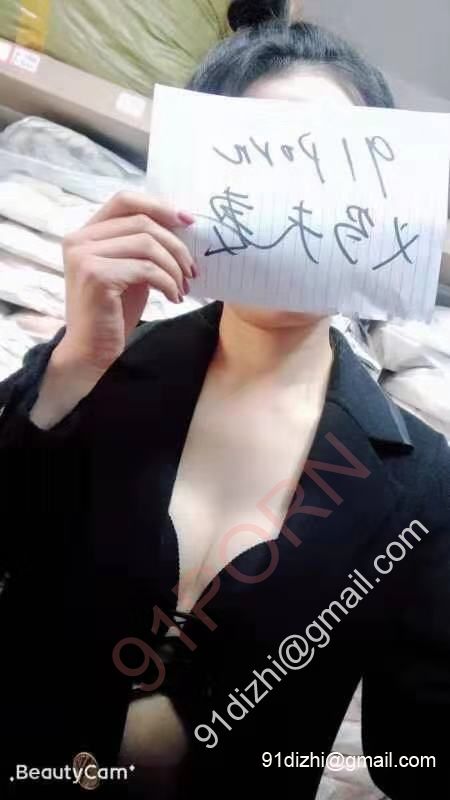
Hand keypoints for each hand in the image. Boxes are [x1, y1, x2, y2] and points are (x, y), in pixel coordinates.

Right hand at [55, 191, 196, 373]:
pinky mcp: (96, 276)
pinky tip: (173, 297)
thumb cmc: (113, 313)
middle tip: (192, 270)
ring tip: (182, 287)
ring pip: (147, 244)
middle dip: (175, 245)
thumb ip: (142, 246)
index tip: (188, 221)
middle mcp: (79, 240)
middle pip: (142, 222)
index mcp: (85, 234)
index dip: (160, 206)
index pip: (125, 201)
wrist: (91, 352)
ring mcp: (85, 256)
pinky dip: (168, 282)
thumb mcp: (129, 272)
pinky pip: (146, 269)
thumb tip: (180, 226)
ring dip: (174, 267)